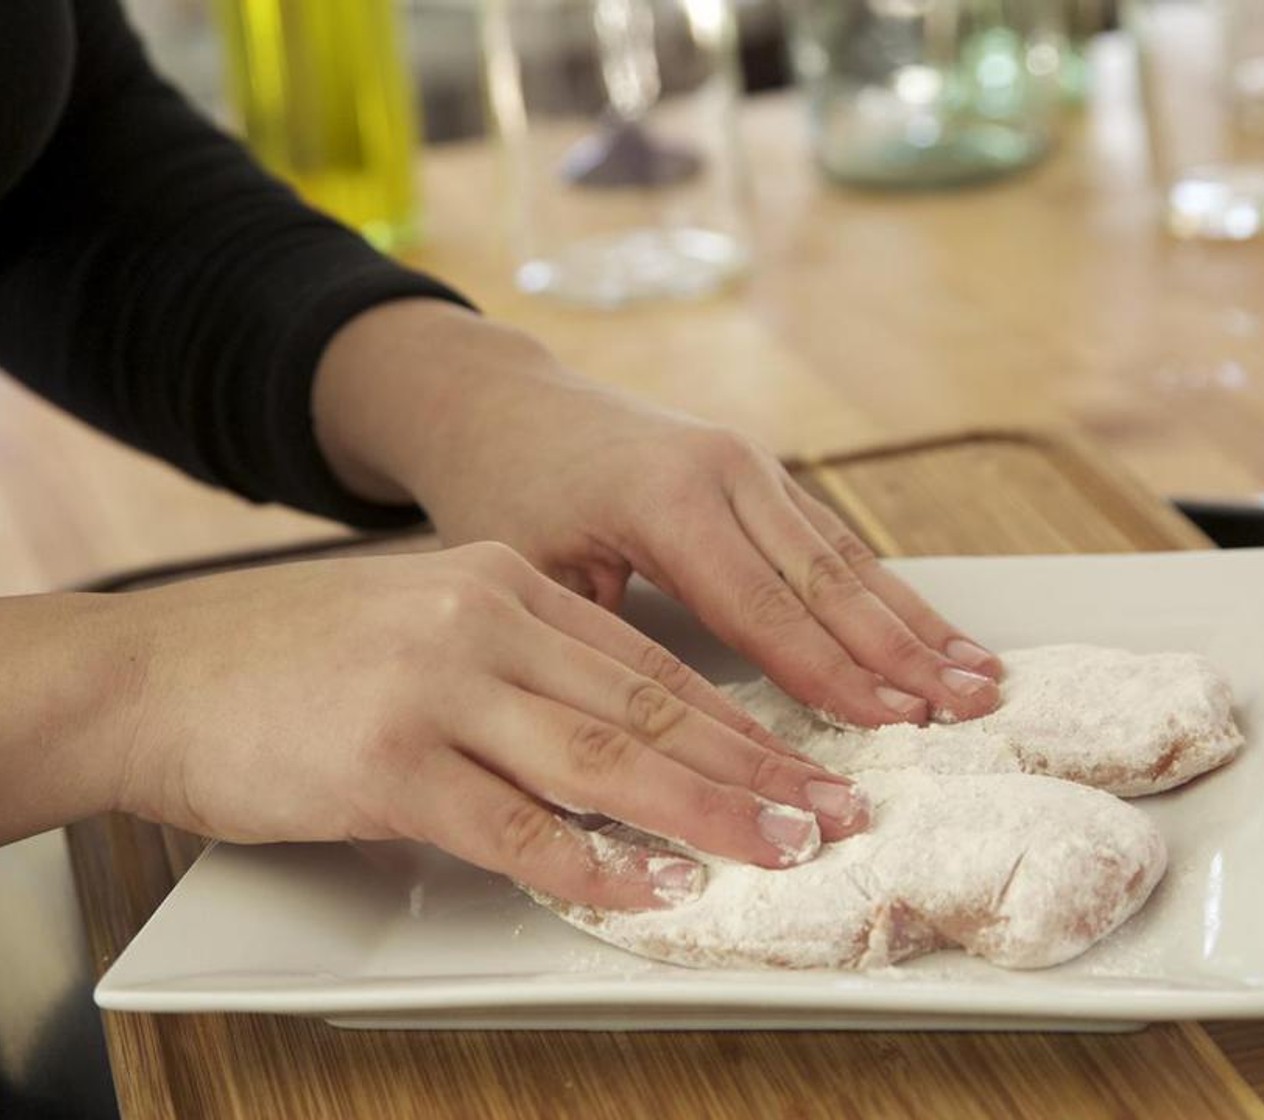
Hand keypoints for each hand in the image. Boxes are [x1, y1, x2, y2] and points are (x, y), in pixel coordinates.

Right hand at [90, 544, 868, 907]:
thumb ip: (520, 667)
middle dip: (754, 767)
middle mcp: (484, 621)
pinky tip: (650, 890)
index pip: (652, 661)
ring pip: (603, 759)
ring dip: (703, 812)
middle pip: (650, 705)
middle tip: (833, 812)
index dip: (742, 719)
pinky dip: (590, 865)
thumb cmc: (295, 656)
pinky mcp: (386, 758)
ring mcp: (437, 686)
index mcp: (506, 583)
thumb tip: (620, 742)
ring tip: (780, 849)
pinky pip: (512, 823)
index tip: (807, 761)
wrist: (158, 670)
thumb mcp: (426, 623)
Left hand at [314, 301, 1002, 727]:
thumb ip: (608, 639)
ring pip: (847, 556)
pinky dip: (887, 593)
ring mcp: (749, 466)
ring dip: (917, 621)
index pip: (764, 607)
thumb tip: (676, 731)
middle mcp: (724, 473)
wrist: (504, 404)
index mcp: (666, 500)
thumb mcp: (529, 570)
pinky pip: (832, 540)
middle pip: (828, 579)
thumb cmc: (505, 490)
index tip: (894, 722)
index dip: (832, 673)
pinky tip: (931, 632)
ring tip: (982, 675)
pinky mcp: (758, 474)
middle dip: (904, 650)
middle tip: (970, 707)